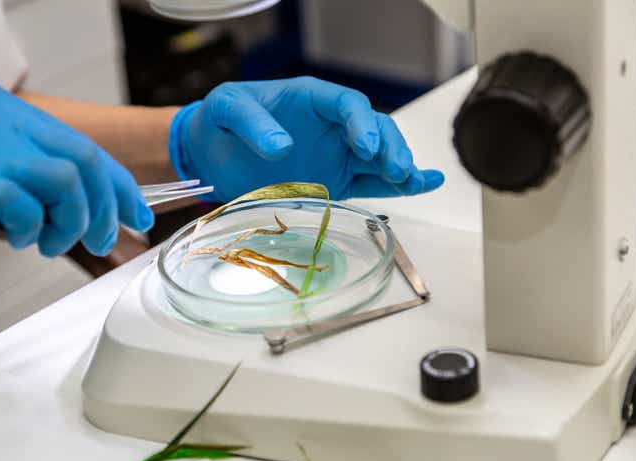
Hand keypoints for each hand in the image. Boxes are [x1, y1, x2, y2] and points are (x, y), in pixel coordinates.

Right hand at [0, 81, 152, 268]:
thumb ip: (33, 169)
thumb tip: (93, 198)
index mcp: (2, 108)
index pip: (81, 145)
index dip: (117, 184)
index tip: (135, 212)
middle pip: (87, 161)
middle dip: (107, 208)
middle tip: (104, 238)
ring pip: (71, 183)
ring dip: (72, 224)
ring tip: (48, 241)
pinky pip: (31, 210)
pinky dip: (32, 232)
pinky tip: (17, 238)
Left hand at [169, 76, 443, 201]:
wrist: (211, 155)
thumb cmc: (220, 122)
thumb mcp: (226, 109)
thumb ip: (252, 122)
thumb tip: (281, 147)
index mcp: (311, 99)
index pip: (348, 104)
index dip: (362, 123)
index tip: (363, 146)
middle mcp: (331, 126)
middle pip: (375, 129)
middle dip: (390, 148)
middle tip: (396, 170)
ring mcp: (337, 155)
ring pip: (380, 157)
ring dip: (400, 167)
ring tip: (413, 181)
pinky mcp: (336, 182)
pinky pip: (371, 183)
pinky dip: (397, 185)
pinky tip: (424, 185)